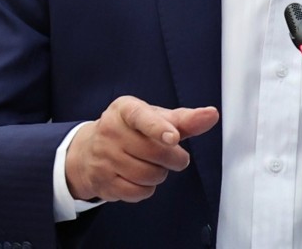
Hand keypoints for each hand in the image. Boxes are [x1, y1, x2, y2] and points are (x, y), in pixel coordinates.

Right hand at [65, 95, 218, 202]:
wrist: (89, 150)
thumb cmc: (131, 130)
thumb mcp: (154, 118)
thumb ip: (185, 119)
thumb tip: (212, 115)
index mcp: (126, 109)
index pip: (142, 117)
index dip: (159, 128)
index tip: (173, 137)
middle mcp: (110, 130)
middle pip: (156, 152)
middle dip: (174, 158)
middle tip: (175, 156)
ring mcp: (104, 157)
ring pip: (148, 175)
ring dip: (160, 174)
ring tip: (154, 165)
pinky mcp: (103, 182)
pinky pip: (137, 192)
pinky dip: (147, 189)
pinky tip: (141, 178)